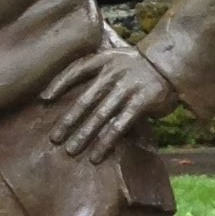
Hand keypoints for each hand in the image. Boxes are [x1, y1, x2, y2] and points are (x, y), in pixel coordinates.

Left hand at [40, 46, 176, 158]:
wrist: (170, 62)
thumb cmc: (140, 65)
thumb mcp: (117, 59)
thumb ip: (100, 74)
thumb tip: (76, 97)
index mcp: (103, 60)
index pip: (75, 71)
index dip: (58, 84)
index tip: (44, 99)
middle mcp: (112, 74)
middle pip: (85, 100)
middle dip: (68, 121)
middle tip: (54, 139)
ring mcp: (126, 89)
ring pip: (99, 116)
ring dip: (83, 135)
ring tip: (71, 150)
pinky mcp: (140, 103)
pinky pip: (118, 126)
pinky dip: (105, 142)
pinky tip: (96, 156)